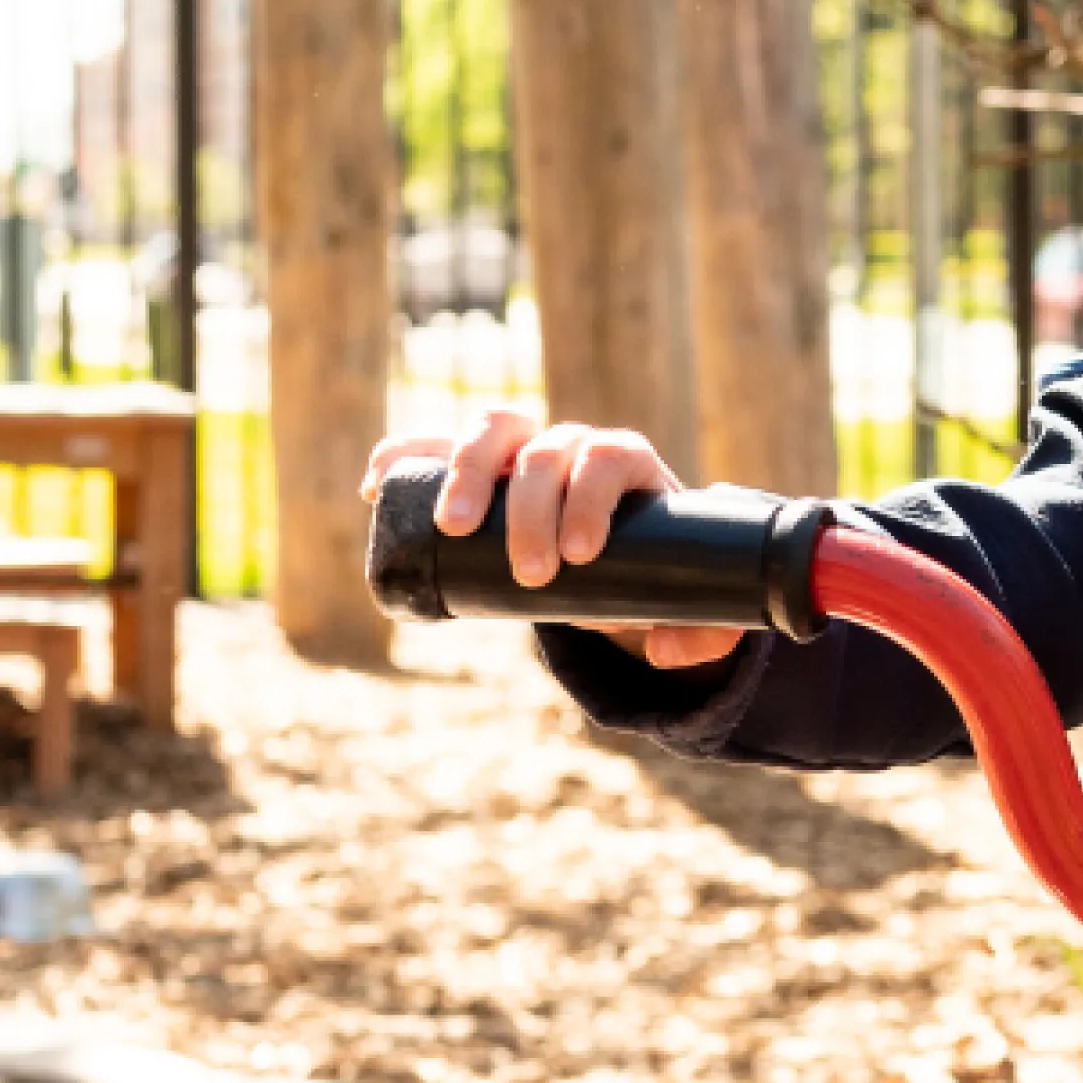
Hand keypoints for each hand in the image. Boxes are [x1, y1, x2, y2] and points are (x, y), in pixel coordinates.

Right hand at [359, 409, 743, 669]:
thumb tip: (663, 651)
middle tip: (529, 573)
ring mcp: (516, 450)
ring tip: (453, 530)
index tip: (581, 555)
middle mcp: (569, 445)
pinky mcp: (471, 469)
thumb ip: (705, 635)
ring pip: (490, 432)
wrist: (607, 560)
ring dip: (467, 472)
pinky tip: (378, 485)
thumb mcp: (689, 602)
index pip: (610, 456)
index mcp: (623, 462)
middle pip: (545, 447)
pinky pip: (431, 447)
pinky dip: (404, 456)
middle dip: (532, 506)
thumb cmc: (649, 571)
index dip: (592, 496)